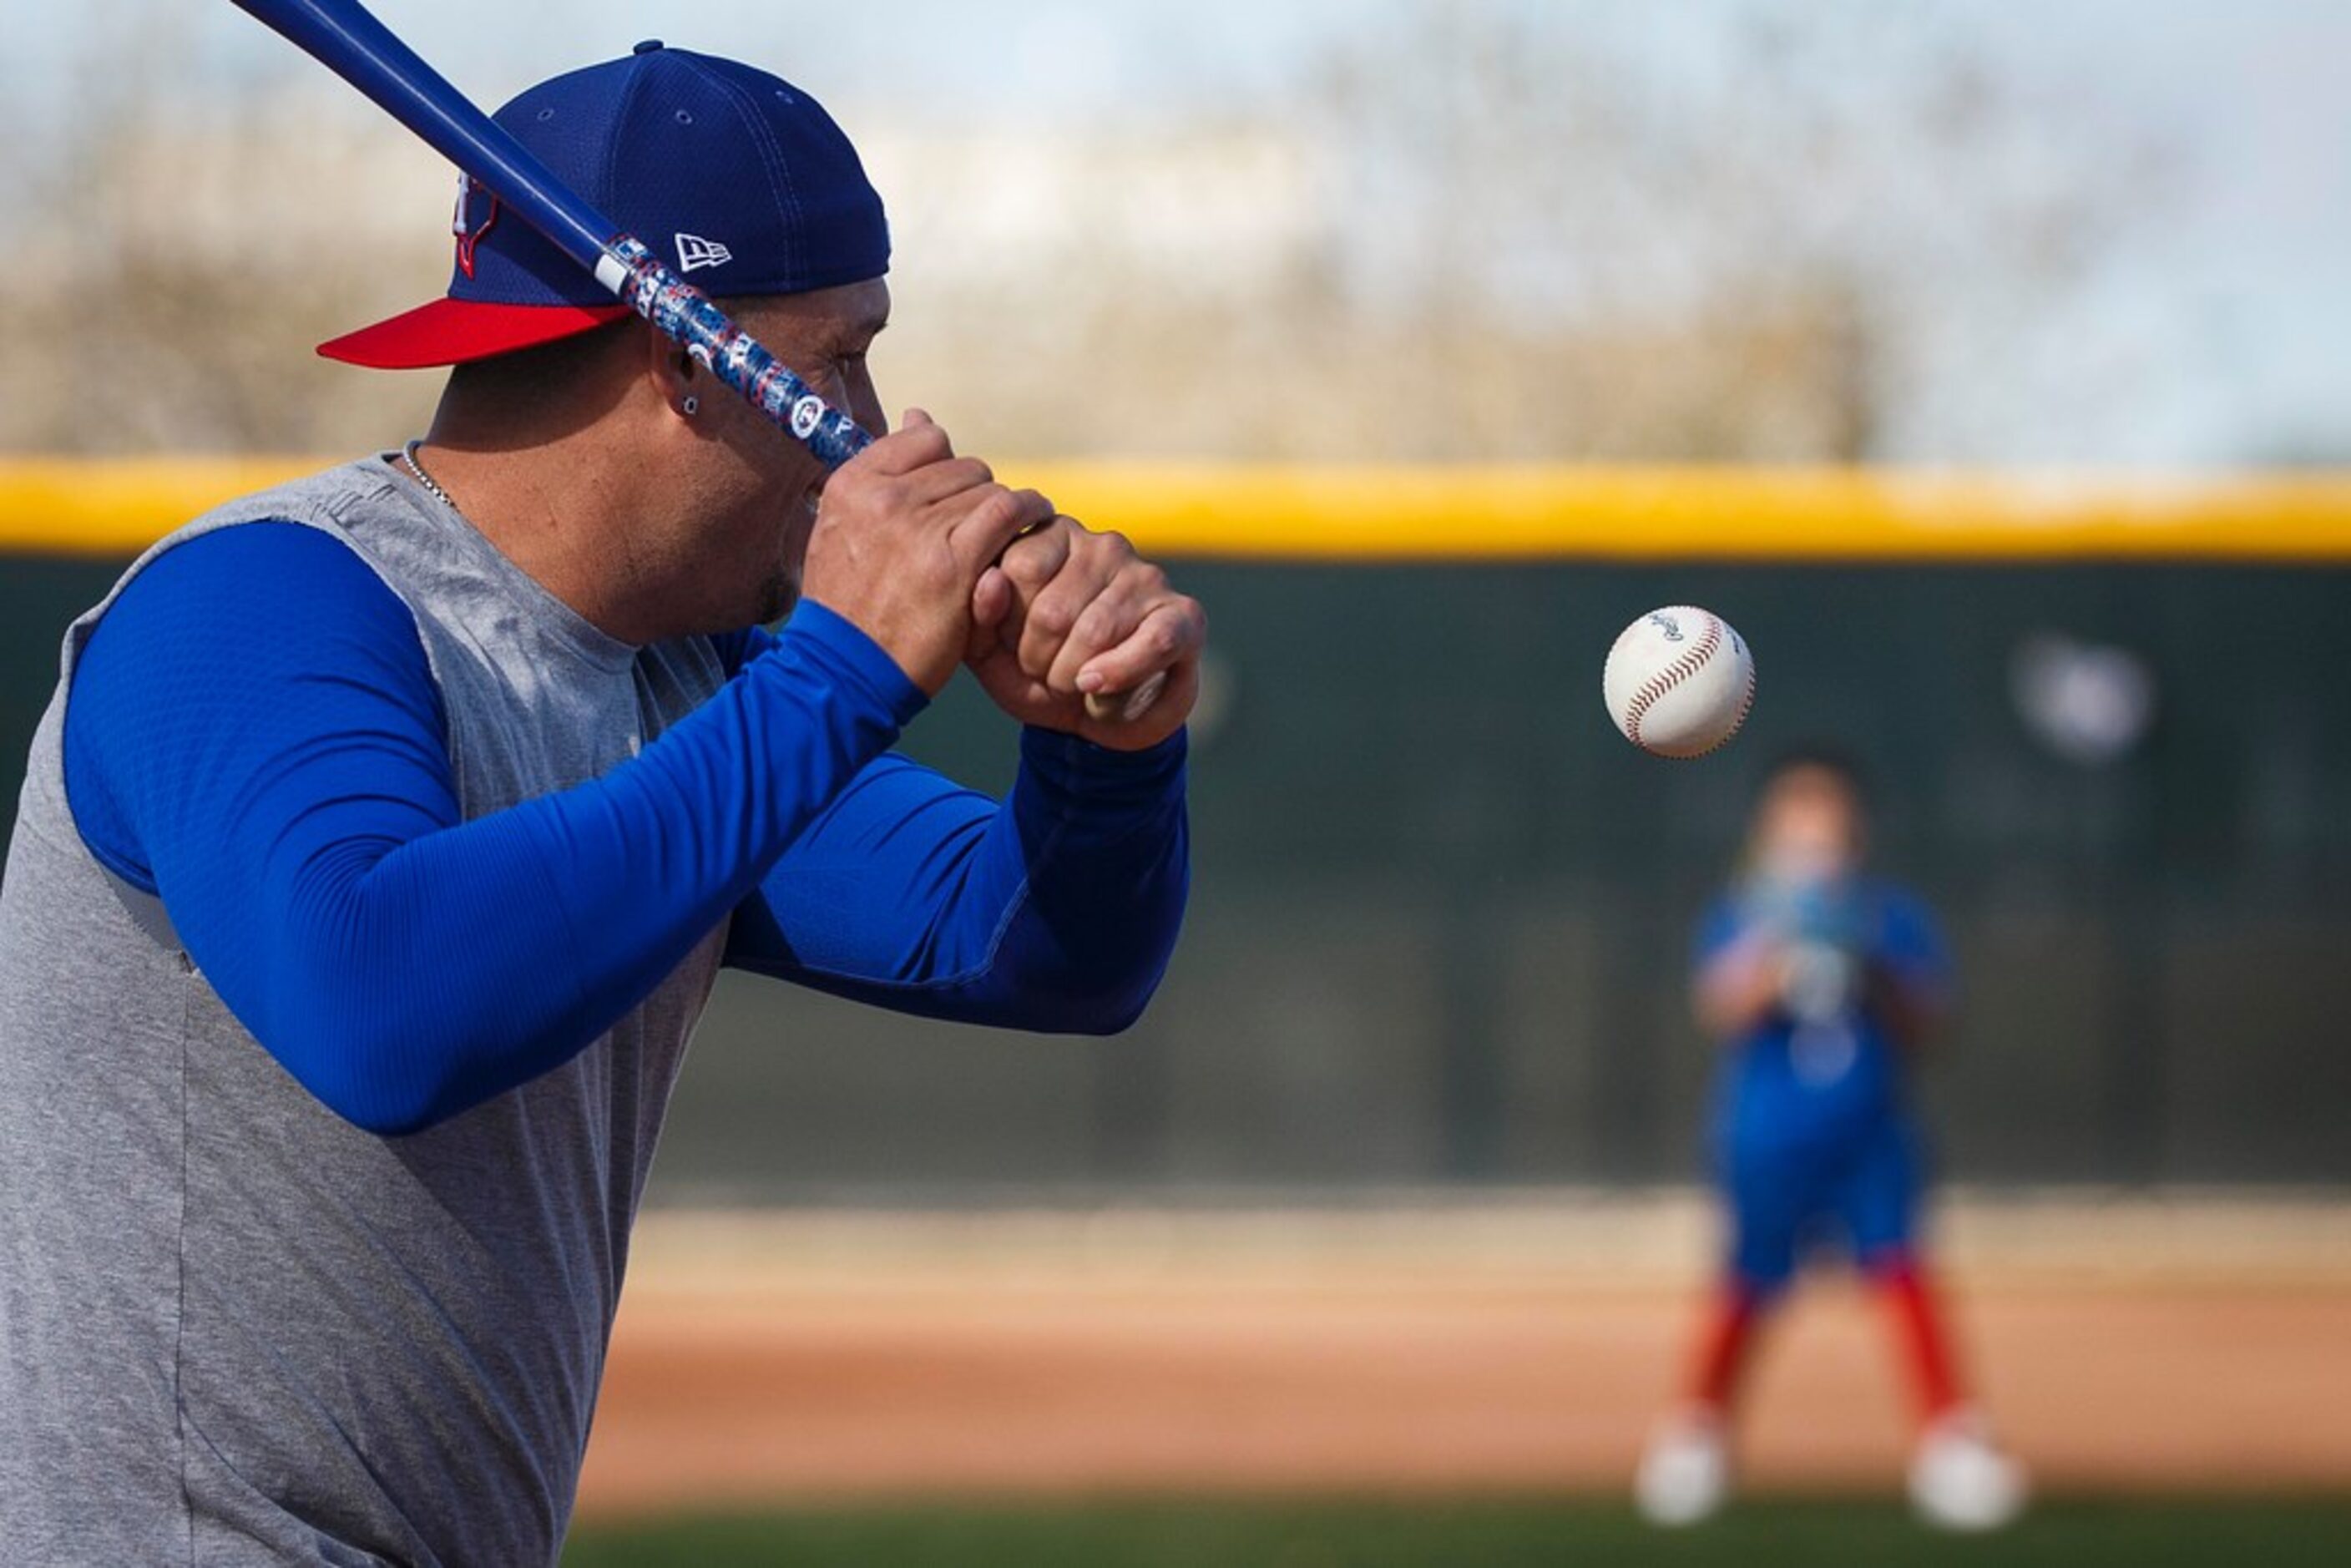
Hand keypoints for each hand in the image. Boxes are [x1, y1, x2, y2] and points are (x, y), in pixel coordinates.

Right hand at [799, 411, 1053, 694]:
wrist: (845, 671)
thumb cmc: (849, 606)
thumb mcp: (842, 532)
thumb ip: (880, 476)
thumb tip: (918, 414)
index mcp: (851, 485)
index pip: (923, 439)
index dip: (948, 465)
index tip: (956, 494)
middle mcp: (883, 497)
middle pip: (961, 466)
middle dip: (978, 494)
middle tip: (987, 525)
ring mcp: (919, 527)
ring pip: (988, 489)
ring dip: (1008, 510)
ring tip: (1018, 528)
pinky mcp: (955, 561)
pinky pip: (1008, 513)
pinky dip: (1030, 514)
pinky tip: (1040, 524)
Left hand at [964, 515, 1206, 750]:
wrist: (1096, 721)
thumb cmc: (1040, 673)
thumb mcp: (993, 651)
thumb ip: (980, 616)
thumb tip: (990, 581)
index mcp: (1053, 536)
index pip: (1019, 566)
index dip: (1007, 624)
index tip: (1012, 646)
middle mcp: (1103, 545)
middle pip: (1054, 608)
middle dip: (1039, 659)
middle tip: (1043, 672)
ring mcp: (1146, 577)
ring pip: (1096, 631)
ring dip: (1072, 677)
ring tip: (1070, 682)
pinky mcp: (1184, 615)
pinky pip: (1151, 643)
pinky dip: (1118, 673)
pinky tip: (1095, 687)